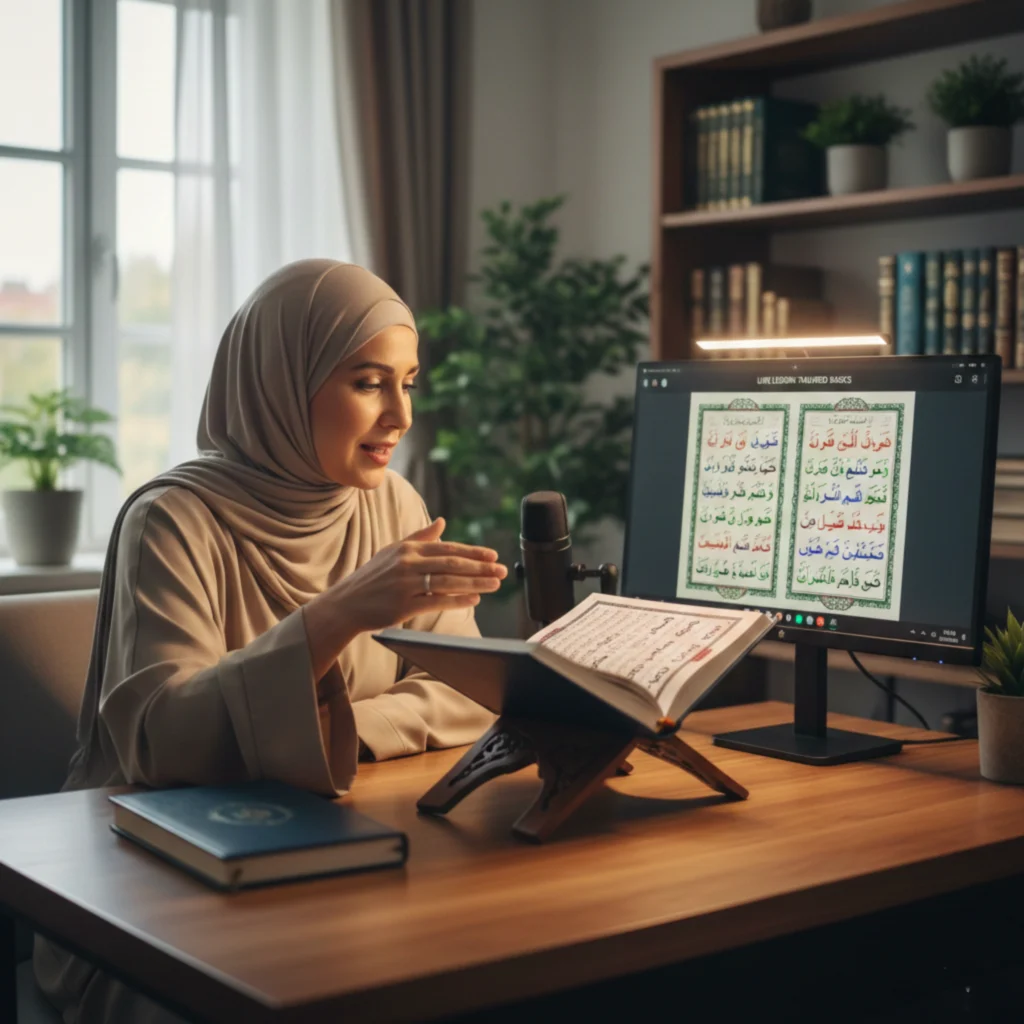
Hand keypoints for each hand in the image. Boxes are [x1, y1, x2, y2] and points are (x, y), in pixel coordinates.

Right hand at [329, 517, 506, 633]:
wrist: (346, 603)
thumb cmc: (373, 577)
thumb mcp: (393, 550)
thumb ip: (421, 536)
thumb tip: (443, 521)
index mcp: (408, 548)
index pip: (447, 548)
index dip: (472, 552)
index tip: (493, 555)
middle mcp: (407, 563)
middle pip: (452, 563)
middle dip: (480, 567)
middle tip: (502, 570)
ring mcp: (405, 584)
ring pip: (448, 581)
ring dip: (475, 582)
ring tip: (494, 584)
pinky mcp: (403, 604)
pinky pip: (436, 601)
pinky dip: (457, 600)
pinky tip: (474, 599)